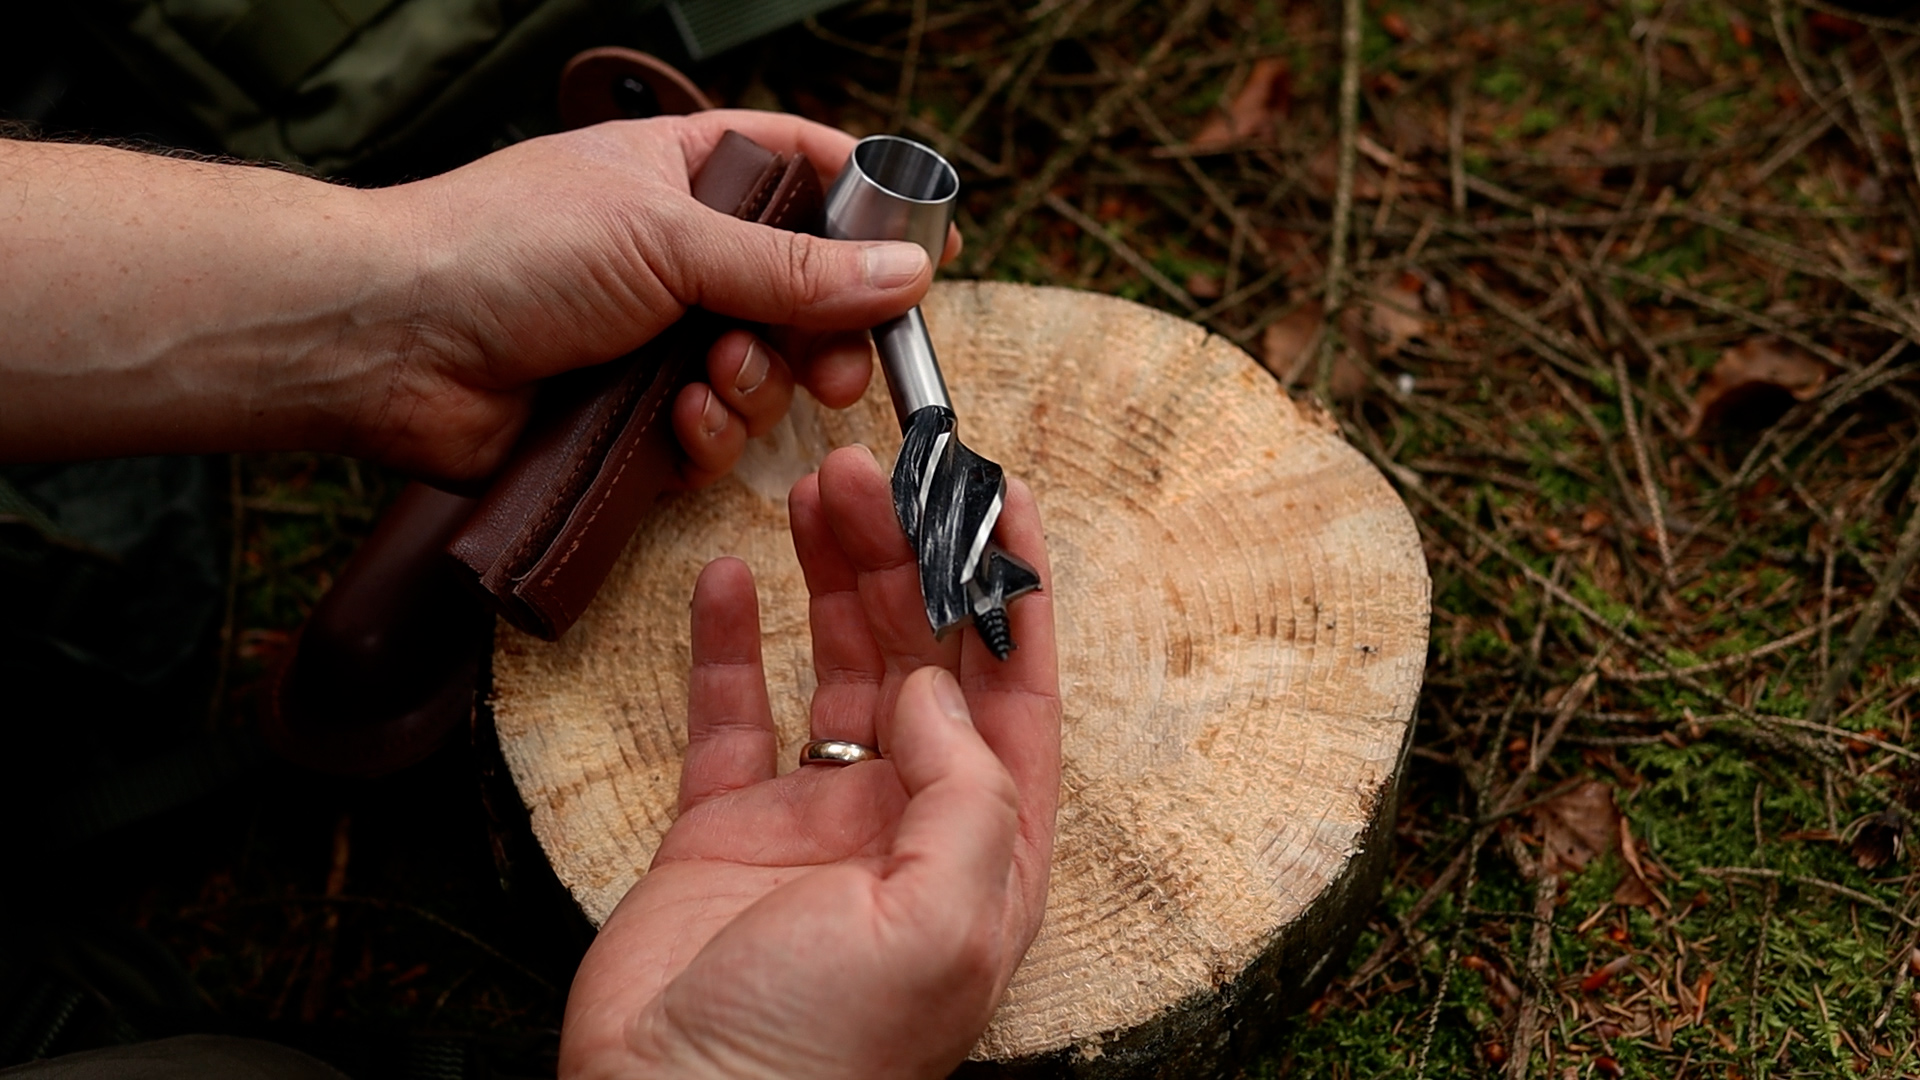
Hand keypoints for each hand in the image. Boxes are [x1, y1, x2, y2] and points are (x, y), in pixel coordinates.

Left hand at [364, 111, 960, 481]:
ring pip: (764, 374)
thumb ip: (793, 268)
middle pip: (804, 293)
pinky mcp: (633, 417)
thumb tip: (907, 273)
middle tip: (839, 364)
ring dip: (753, 388)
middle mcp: (679, 254)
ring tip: (708, 383)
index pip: (805, 172)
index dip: (871, 209)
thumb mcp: (669, 238)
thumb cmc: (510, 249)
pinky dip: (704, 437)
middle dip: (825, 334)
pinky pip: (713, 437)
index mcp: (685, 173)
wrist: (393, 344)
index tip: (932, 248)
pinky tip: (671, 426)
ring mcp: (657, 337)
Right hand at [557, 446, 1059, 1079]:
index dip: (1013, 594)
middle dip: (905, 561)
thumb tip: (937, 689)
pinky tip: (724, 574)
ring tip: (812, 492)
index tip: (1001, 498)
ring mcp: (813, 822)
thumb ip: (964, 794)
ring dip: (828, 578)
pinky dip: (726, 641)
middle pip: (921, 660)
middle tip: (870, 472)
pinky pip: (729, 713)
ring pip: (832, 667)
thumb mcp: (940, 925)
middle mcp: (907, 826)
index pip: (1015, 696)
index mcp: (982, 853)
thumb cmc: (821, 1054)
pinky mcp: (722, 827)